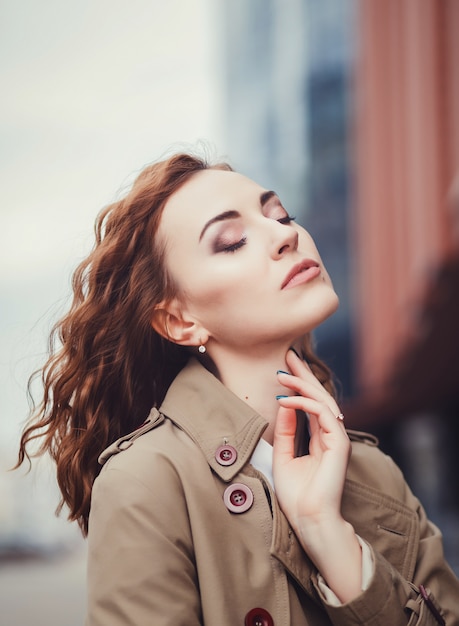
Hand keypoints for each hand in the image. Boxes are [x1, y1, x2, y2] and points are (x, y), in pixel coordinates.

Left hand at [273, 349, 361, 602]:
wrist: (309, 519)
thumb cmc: (297, 494)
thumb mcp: (284, 455)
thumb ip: (286, 429)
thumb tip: (284, 401)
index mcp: (319, 437)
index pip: (310, 403)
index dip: (299, 384)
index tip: (283, 367)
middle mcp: (330, 434)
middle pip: (319, 395)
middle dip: (303, 374)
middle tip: (288, 354)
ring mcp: (337, 437)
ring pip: (321, 400)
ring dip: (301, 384)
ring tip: (281, 374)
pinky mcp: (339, 442)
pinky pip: (322, 413)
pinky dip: (303, 403)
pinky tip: (286, 399)